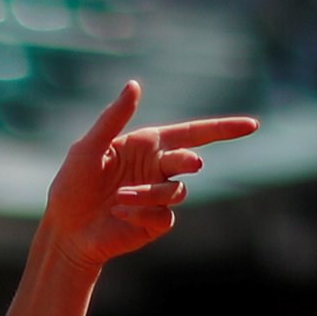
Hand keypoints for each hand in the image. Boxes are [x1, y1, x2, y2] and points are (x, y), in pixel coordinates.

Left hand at [40, 82, 254, 269]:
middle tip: (189, 164)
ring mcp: (159, 196)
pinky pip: (164, 215)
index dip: (223, 129)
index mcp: (148, 145)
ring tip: (118, 198)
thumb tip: (134, 85)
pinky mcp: (155, 223)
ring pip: (176, 190)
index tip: (251, 126)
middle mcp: (158, 168)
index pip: (193, 133)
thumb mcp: (88, 149)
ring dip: (149, 193)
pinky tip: (118, 213)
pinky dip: (141, 212)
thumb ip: (113, 119)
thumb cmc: (72, 186)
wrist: (65, 230)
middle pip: (190, 159)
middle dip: (188, 161)